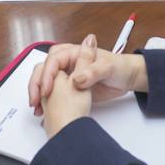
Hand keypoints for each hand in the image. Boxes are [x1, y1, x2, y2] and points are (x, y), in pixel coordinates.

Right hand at [28, 36, 146, 116]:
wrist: (128, 79)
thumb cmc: (119, 67)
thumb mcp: (108, 68)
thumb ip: (92, 71)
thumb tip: (76, 79)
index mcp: (74, 52)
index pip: (53, 60)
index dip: (47, 74)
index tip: (47, 90)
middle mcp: (68, 62)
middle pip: (44, 69)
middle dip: (37, 83)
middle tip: (36, 99)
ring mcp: (68, 75)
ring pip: (47, 81)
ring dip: (39, 93)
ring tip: (38, 108)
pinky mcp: (70, 88)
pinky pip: (54, 93)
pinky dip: (47, 102)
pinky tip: (45, 112)